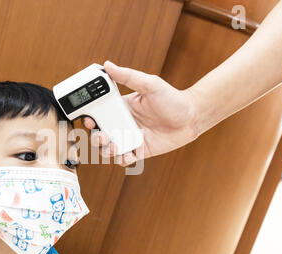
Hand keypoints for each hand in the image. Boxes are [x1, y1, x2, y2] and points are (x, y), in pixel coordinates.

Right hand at [82, 61, 200, 165]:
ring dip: (106, 150)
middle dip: (95, 138)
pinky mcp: (140, 150)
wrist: (192, 117)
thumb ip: (127, 76)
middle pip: (100, 133)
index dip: (89, 118)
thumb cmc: (173, 98)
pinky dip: (122, 159)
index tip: (88, 119)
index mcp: (121, 108)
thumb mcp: (149, 84)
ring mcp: (130, 138)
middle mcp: (123, 123)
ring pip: (109, 148)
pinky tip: (127, 155)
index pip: (99, 113)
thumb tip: (108, 65)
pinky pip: (125, 159)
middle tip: (102, 135)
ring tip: (114, 147)